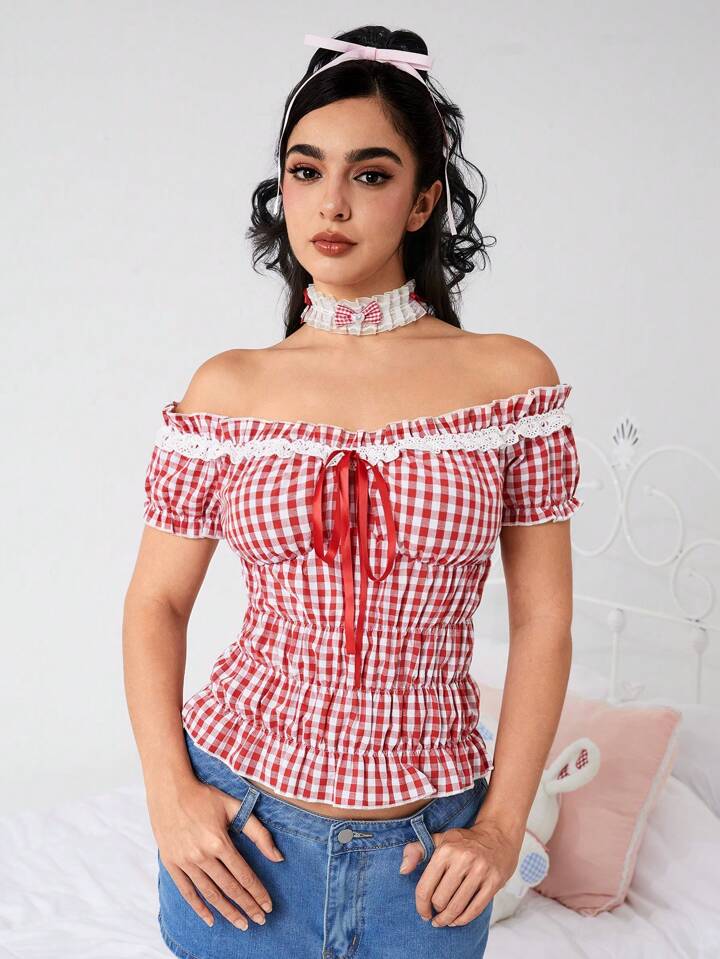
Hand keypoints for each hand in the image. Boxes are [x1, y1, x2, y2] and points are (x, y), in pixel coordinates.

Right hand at [149, 779, 284, 930]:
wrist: (169, 789)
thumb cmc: (204, 796)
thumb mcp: (234, 807)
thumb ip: (258, 832)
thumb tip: (278, 857)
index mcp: (219, 841)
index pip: (244, 876)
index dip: (258, 893)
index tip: (268, 906)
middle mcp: (202, 855)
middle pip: (229, 889)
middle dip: (247, 906)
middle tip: (260, 920)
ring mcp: (185, 861)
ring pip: (210, 894)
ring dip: (227, 912)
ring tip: (241, 923)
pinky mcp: (172, 863)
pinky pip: (187, 892)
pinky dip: (199, 908)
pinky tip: (211, 919)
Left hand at [399, 818, 520, 926]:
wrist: (498, 835)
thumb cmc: (464, 841)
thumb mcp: (439, 839)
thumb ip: (416, 851)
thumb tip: (403, 870)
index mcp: (445, 850)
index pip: (425, 887)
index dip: (421, 905)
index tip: (423, 913)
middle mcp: (462, 860)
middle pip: (440, 900)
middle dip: (435, 912)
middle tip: (435, 915)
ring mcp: (480, 871)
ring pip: (457, 907)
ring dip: (447, 919)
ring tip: (444, 921)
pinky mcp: (494, 881)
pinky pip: (475, 909)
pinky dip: (463, 919)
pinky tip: (457, 920)